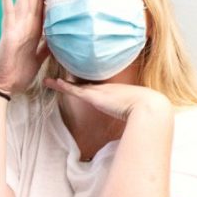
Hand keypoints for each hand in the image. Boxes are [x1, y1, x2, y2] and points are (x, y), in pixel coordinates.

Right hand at [0, 0, 48, 93]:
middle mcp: (24, 26)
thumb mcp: (38, 58)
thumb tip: (57, 38)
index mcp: (33, 31)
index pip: (41, 7)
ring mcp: (14, 27)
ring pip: (21, 1)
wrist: (3, 85)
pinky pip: (8, 13)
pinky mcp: (7, 33)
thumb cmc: (17, 72)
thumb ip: (46, 46)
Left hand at [44, 79, 170, 120]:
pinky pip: (74, 90)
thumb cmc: (147, 110)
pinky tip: (52, 82)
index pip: (96, 85)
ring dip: (62, 83)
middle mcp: (105, 87)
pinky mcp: (94, 96)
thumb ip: (135, 113)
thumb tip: (139, 123)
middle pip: (84, 82)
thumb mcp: (139, 110)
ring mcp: (99, 90)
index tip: (79, 80)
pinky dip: (63, 86)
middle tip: (59, 74)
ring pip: (76, 85)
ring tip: (48, 79)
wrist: (148, 106)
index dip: (86, 83)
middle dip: (72, 78)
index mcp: (115, 91)